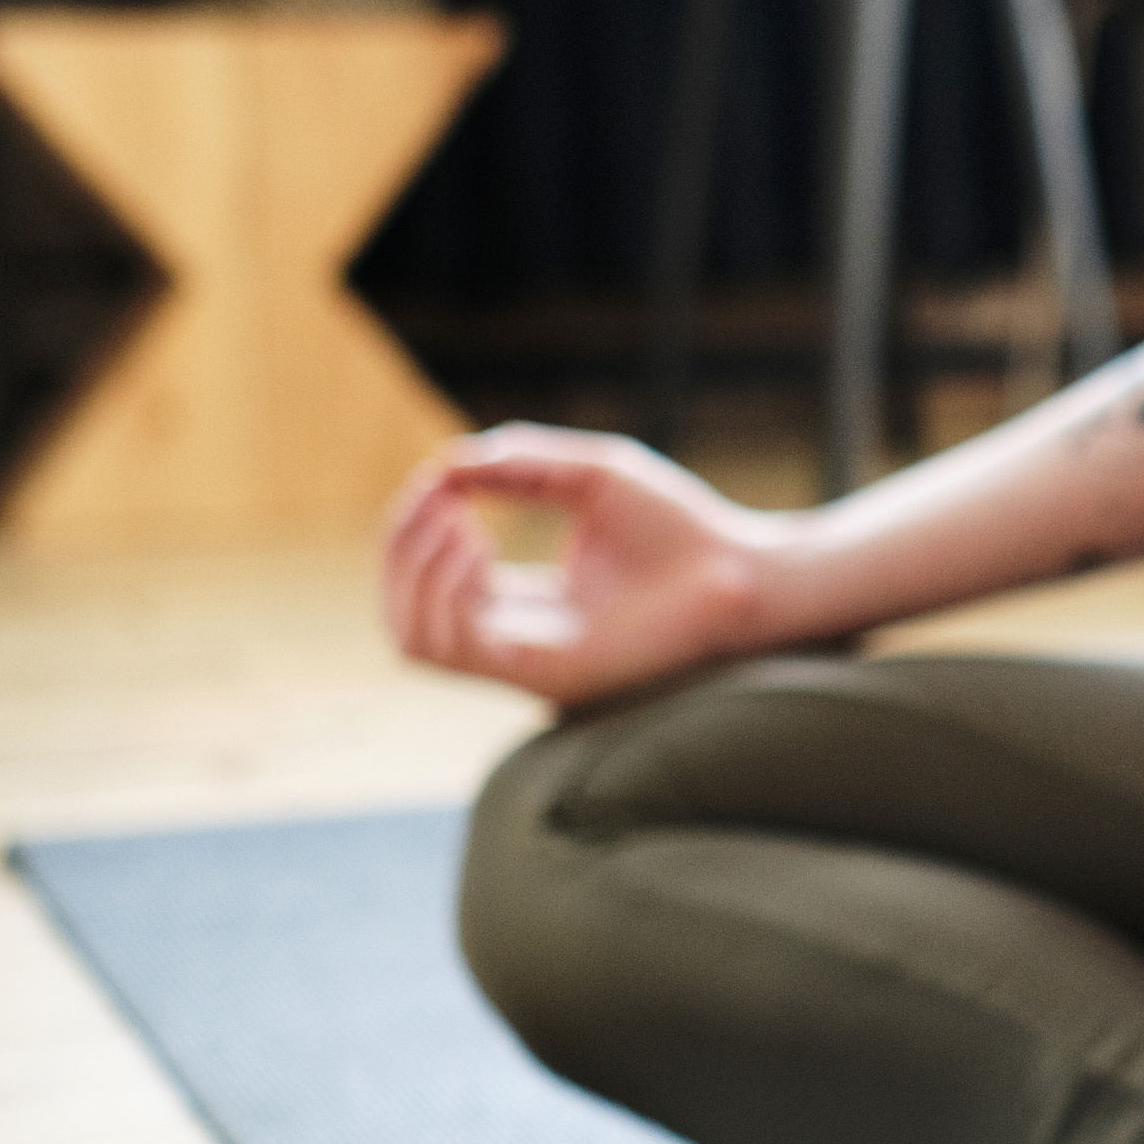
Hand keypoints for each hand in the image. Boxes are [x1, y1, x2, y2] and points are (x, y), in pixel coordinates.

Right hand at [379, 425, 783, 706]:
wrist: (742, 566)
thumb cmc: (680, 523)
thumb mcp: (585, 474)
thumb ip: (515, 466)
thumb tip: (442, 469)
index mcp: (530, 602)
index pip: (434, 583)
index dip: (416, 530)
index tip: (439, 480)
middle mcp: (521, 639)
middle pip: (408, 614)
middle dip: (401, 550)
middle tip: (433, 499)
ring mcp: (530, 662)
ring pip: (415, 639)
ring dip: (416, 571)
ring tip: (458, 522)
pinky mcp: (547, 676)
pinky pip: (457, 648)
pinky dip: (446, 590)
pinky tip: (477, 542)